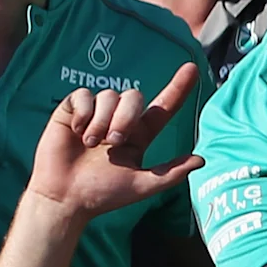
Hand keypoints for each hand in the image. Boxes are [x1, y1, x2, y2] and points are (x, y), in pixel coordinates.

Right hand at [28, 64, 202, 220]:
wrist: (66, 197)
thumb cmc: (102, 194)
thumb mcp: (141, 185)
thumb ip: (171, 173)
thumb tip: (201, 160)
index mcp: (139, 136)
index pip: (162, 108)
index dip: (177, 88)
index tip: (192, 69)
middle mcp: (119, 121)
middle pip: (134, 97)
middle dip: (126, 117)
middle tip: (112, 142)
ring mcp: (96, 114)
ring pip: (109, 95)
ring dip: (102, 120)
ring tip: (90, 143)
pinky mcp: (71, 110)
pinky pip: (84, 95)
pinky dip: (83, 112)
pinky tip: (76, 130)